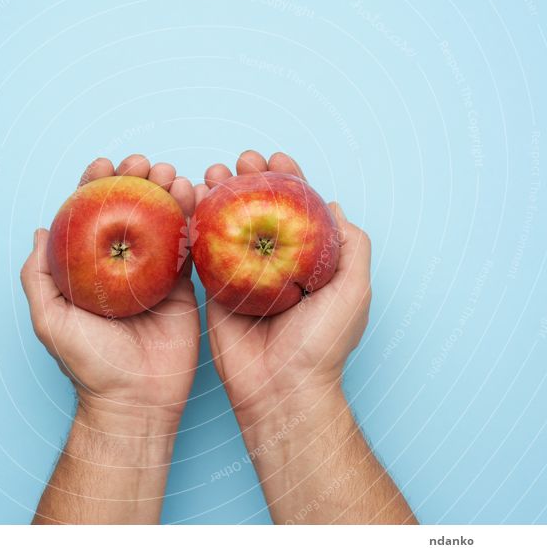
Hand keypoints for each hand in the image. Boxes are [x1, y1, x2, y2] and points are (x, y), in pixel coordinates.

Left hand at [21, 154, 199, 427]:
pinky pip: (189, 248)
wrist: (135, 401)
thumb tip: (39, 231)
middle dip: (136, 180)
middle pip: (130, 212)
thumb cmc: (88, 364)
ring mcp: (154, 276)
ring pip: (162, 223)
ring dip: (167, 192)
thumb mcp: (49, 319)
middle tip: (143, 164)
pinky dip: (193, 219)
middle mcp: (123, 267)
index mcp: (90, 271)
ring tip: (171, 174)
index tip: (103, 164)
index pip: (90, 217)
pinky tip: (194, 196)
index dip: (95, 186)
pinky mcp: (183, 288)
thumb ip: (38, 277)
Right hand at [195, 150, 371, 424]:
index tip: (277, 158)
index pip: (297, 211)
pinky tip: (191, 200)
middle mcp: (273, 266)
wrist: (281, 389)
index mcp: (307, 264)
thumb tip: (335, 207)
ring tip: (214, 171)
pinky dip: (196, 224)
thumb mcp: (355, 291)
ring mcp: (242, 278)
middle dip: (250, 180)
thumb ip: (353, 247)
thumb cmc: (322, 344)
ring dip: (220, 195)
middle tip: (242, 161)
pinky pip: (203, 253)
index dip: (289, 181)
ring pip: (229, 226)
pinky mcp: (215, 292)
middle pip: (259, 212)